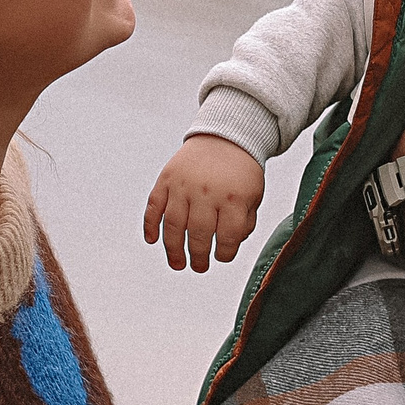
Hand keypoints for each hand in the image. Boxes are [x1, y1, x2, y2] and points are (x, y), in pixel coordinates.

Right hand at [144, 136, 265, 271]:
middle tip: (199, 267)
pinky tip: (152, 240)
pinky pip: (154, 205)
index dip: (225, 254)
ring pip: (173, 224)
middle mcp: (207, 192)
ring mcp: (184, 185)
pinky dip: (150, 225)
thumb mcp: (254, 196)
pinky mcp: (166, 178)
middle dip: (199, 257)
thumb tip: (228, 246)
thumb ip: (244, 222)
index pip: (228, 237)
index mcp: (234, 198)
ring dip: (173, 249)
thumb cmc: (241, 172)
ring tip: (178, 264)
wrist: (226, 137)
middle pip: (199, 234)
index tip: (222, 257)